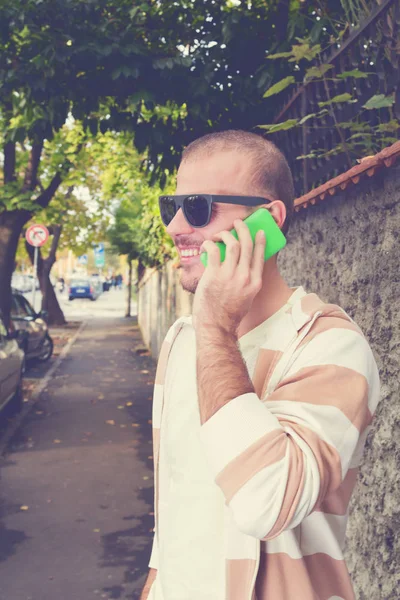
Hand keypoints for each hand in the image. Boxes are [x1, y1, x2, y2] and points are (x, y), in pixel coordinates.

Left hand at [192, 219, 265, 335]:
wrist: (217, 326)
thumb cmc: (229, 314)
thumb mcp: (247, 297)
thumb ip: (246, 281)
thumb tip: (240, 266)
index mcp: (255, 282)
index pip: (260, 255)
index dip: (260, 241)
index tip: (258, 232)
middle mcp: (245, 276)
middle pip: (246, 245)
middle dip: (242, 229)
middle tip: (237, 223)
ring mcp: (230, 275)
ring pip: (231, 244)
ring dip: (226, 234)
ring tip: (220, 234)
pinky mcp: (214, 275)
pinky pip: (213, 251)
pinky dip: (210, 244)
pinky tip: (207, 245)